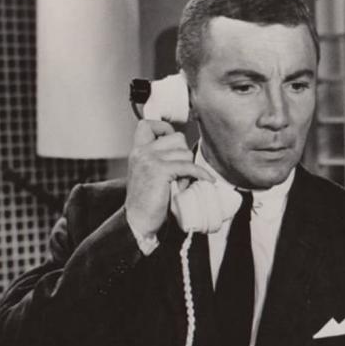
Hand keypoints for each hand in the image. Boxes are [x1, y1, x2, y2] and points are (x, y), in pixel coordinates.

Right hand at [125, 120, 213, 238]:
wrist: (139, 221)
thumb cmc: (147, 200)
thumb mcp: (148, 173)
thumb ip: (158, 158)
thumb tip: (184, 150)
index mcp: (137, 150)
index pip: (147, 124)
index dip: (165, 129)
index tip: (174, 142)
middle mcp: (141, 151)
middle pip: (176, 137)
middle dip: (184, 154)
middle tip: (181, 172)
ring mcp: (149, 160)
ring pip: (185, 152)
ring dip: (189, 168)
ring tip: (181, 182)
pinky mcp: (159, 171)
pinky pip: (189, 166)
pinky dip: (201, 174)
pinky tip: (207, 180)